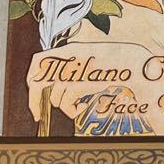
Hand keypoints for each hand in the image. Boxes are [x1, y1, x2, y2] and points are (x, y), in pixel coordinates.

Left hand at [27, 40, 150, 123]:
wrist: (132, 63)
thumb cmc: (112, 62)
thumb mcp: (87, 59)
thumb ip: (71, 67)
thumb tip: (53, 87)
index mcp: (68, 49)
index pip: (37, 61)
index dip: (31, 78)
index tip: (32, 91)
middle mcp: (67, 58)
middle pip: (38, 80)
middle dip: (34, 100)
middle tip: (36, 114)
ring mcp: (73, 71)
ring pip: (56, 96)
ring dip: (65, 105)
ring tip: (78, 105)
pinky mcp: (80, 83)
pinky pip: (68, 103)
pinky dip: (73, 110)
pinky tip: (83, 106)